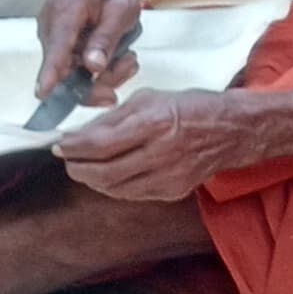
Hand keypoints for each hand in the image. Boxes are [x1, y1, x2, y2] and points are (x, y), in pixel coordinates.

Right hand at [33, 0, 143, 100]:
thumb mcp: (122, 10)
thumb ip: (106, 38)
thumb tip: (93, 66)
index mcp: (65, 9)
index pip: (56, 47)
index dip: (50, 73)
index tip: (43, 93)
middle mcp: (51, 24)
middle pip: (65, 70)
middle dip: (99, 80)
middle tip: (127, 68)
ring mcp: (53, 36)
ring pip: (73, 74)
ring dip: (104, 74)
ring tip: (127, 57)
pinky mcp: (58, 45)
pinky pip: (76, 69)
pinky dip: (99, 69)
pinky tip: (117, 57)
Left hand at [54, 90, 250, 202]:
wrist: (232, 130)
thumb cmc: (191, 108)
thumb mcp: (150, 99)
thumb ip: (114, 117)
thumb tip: (82, 133)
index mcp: (153, 123)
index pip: (100, 143)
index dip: (74, 148)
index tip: (60, 145)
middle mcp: (160, 153)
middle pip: (103, 172)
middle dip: (78, 168)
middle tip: (67, 160)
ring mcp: (167, 177)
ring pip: (116, 189)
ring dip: (93, 180)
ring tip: (84, 168)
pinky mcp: (172, 191)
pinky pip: (134, 194)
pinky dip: (115, 186)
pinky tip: (110, 175)